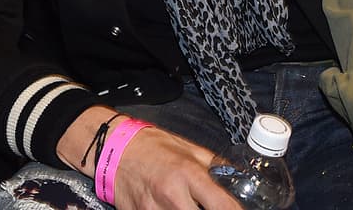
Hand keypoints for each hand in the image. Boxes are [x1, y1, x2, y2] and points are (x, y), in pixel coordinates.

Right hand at [111, 127, 238, 209]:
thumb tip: (238, 180)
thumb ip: (217, 168)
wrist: (114, 149)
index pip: (223, 207)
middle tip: (209, 208)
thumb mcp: (192, 150)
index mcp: (189, 174)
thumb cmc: (154, 148)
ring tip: (188, 206)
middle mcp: (172, 196)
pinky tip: (172, 208)